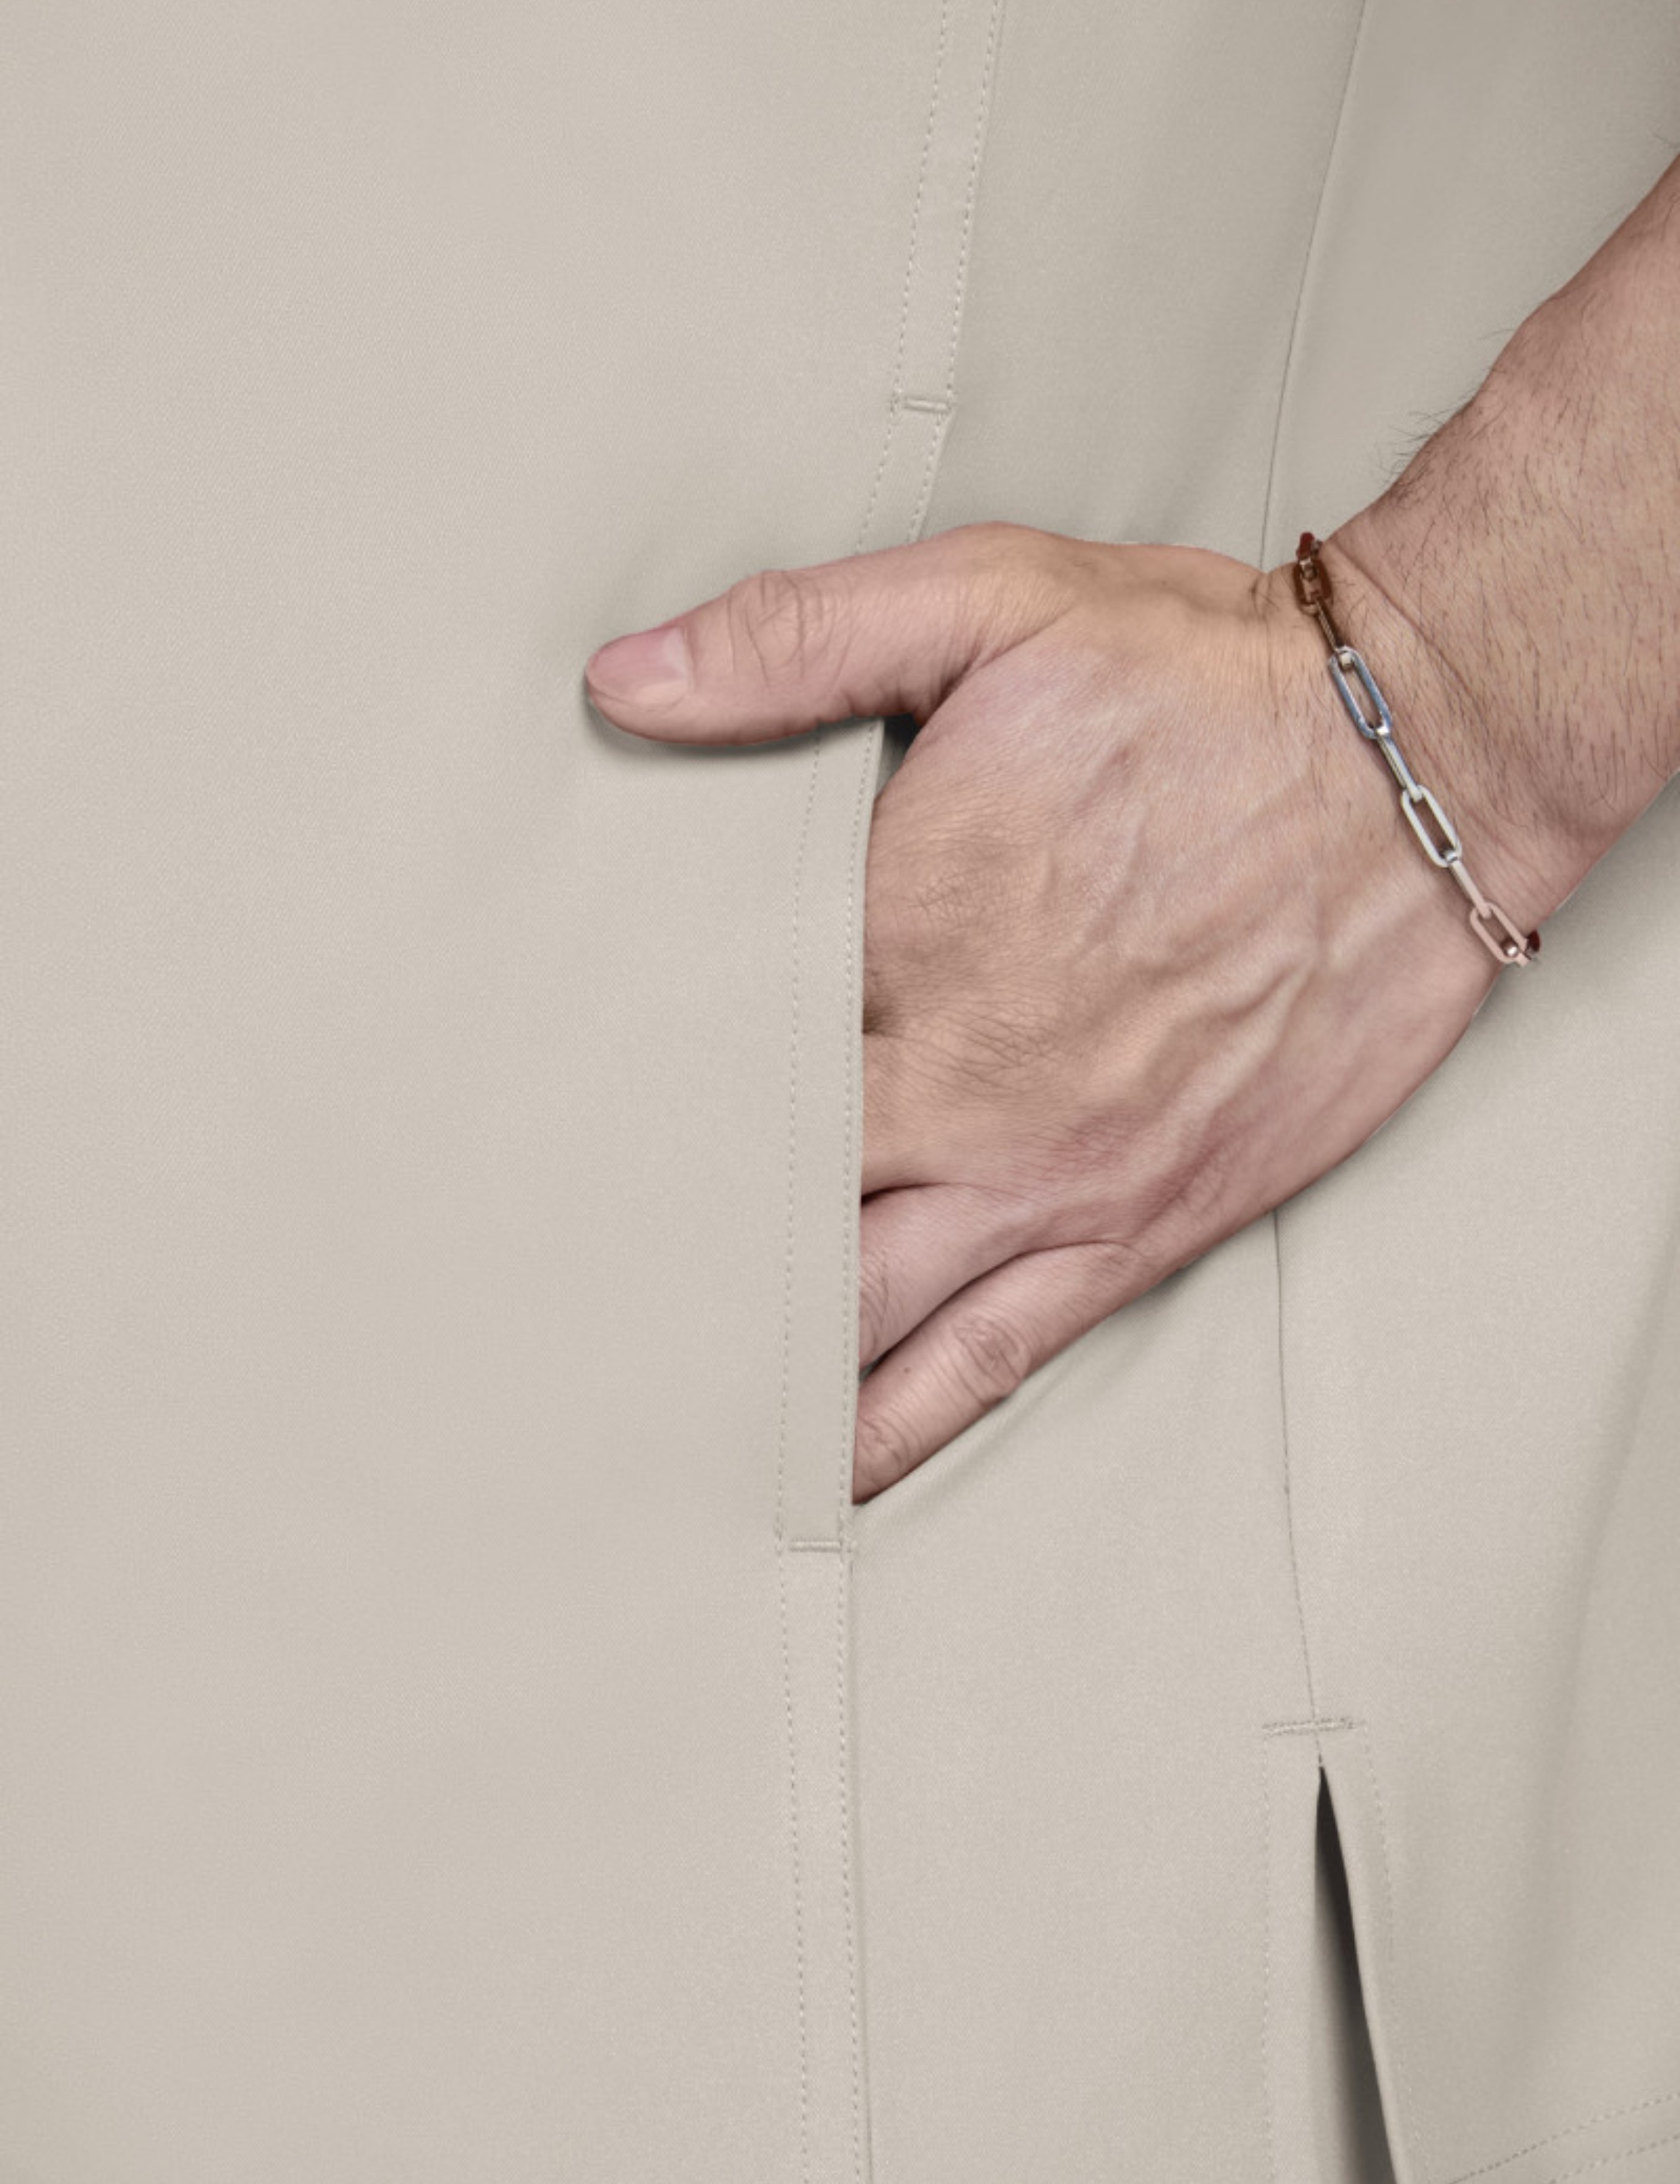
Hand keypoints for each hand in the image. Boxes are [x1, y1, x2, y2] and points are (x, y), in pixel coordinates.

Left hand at [584, 521, 1557, 1503]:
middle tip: (541, 1300)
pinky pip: (989, 1363)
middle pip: (761, 1201)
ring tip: (637, 1421)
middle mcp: (961, 1079)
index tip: (529, 1127)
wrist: (1418, 764)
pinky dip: (896, 1429)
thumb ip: (796, 642)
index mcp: (899, 931)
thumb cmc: (1204, 682)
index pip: (711, 1044)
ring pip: (857, 1314)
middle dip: (654, 1253)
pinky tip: (826, 1472)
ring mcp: (1051, 1173)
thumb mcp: (991, 603)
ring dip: (747, 1370)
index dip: (616, 1091)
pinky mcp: (1140, 1227)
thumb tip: (624, 683)